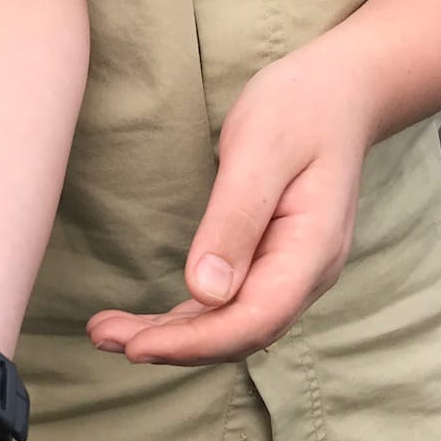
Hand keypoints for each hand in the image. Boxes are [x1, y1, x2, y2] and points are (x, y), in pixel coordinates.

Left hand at [86, 32, 376, 365]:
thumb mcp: (262, 150)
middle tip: (103, 337)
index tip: (138, 346)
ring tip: (107, 333)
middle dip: (172, 346)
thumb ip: (235, 220)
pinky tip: (147, 324)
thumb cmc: (300, 109)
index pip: (255, 318)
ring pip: (231, 326)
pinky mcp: (272, 263)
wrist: (338, 94)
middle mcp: (306, 274)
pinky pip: (229, 306)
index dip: (196, 342)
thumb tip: (206, 292)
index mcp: (312, 249)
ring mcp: (292, 273)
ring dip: (172, 337)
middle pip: (239, 333)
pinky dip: (186, 320)